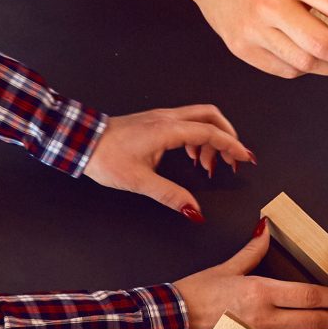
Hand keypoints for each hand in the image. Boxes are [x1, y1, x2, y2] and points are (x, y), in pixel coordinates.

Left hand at [86, 105, 251, 219]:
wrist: (81, 141)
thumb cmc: (106, 157)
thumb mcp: (140, 182)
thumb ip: (171, 196)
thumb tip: (195, 211)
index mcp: (168, 130)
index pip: (210, 133)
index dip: (232, 146)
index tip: (246, 158)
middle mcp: (168, 118)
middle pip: (211, 117)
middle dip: (228, 137)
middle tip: (233, 160)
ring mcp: (161, 117)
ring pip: (200, 118)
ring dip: (211, 139)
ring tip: (208, 166)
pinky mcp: (155, 121)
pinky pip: (186, 123)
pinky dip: (197, 138)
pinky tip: (191, 156)